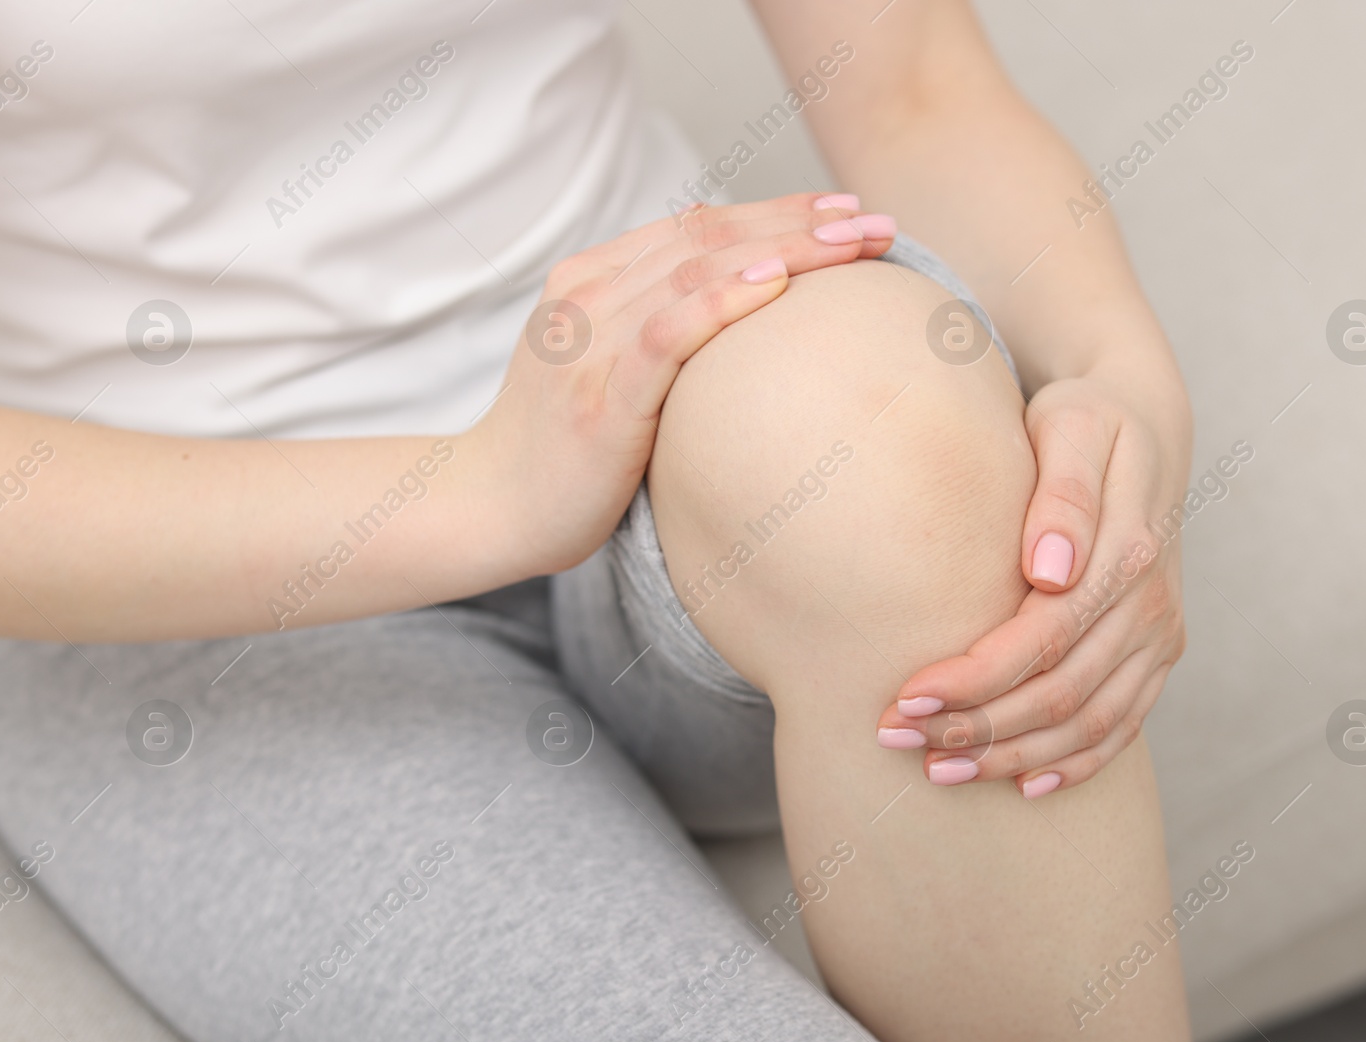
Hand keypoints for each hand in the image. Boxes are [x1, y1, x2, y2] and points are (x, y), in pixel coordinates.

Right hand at [481, 193, 894, 575]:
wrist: (491, 507)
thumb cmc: (564, 447)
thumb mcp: (605, 366)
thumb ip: (657, 325)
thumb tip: (740, 298)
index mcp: (591, 278)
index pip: (698, 225)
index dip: (777, 210)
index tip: (846, 209)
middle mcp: (589, 296)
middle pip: (708, 236)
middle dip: (800, 223)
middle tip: (875, 221)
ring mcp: (592, 342)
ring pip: (698, 271)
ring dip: (785, 250)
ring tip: (853, 244)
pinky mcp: (600, 395)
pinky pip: (668, 334)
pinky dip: (723, 301)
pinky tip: (778, 285)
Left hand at [875, 366, 1190, 796]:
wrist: (1142, 427)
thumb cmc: (1085, 420)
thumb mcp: (1070, 425)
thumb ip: (1063, 493)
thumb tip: (1048, 569)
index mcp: (1128, 552)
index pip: (1043, 638)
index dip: (975, 677)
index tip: (906, 695)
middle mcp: (1151, 605)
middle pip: (1062, 692)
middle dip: (977, 726)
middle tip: (898, 739)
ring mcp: (1160, 636)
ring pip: (1090, 724)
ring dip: (1012, 756)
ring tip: (938, 771)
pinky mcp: (1158, 654)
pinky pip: (1124, 728)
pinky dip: (1075, 764)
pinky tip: (1023, 787)